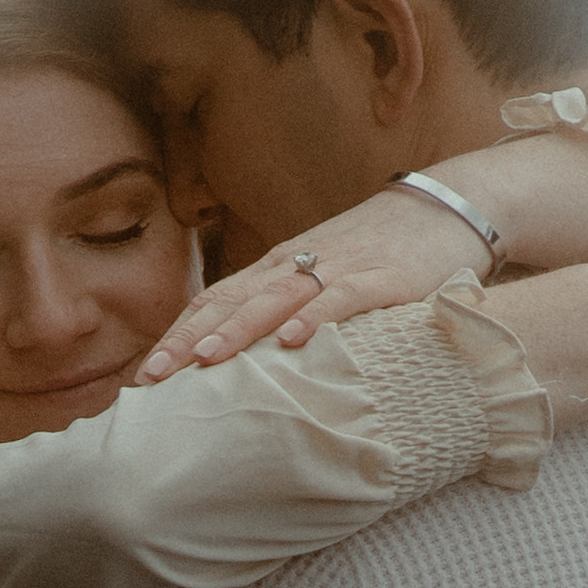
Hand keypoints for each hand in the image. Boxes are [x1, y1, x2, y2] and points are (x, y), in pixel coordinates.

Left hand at [137, 185, 475, 379]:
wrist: (446, 207)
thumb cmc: (377, 253)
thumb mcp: (321, 277)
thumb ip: (283, 311)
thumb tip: (239, 364)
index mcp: (276, 268)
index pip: (213, 302)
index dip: (175, 337)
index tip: (141, 377)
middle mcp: (297, 264)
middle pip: (231, 302)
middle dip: (187, 341)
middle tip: (150, 380)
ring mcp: (338, 267)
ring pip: (276, 299)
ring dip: (238, 330)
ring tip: (204, 362)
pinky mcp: (383, 277)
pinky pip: (343, 298)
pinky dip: (316, 318)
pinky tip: (292, 341)